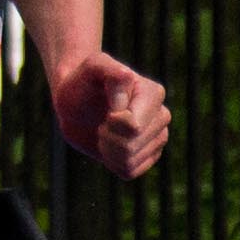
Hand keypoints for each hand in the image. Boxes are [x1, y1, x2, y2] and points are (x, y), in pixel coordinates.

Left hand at [54, 49, 172, 179]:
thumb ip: (110, 70)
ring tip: (104, 133)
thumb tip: (128, 79)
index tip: (105, 112)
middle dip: (107, 137)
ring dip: (108, 150)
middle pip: (131, 145)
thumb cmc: (84, 81)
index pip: (133, 126)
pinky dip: (112, 163)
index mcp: (153, 93)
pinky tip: (109, 147)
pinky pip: (129, 171)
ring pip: (130, 161)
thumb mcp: (92, 68)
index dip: (111, 124)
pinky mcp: (148, 156)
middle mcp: (161, 116)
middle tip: (101, 123)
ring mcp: (157, 138)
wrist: (78, 101)